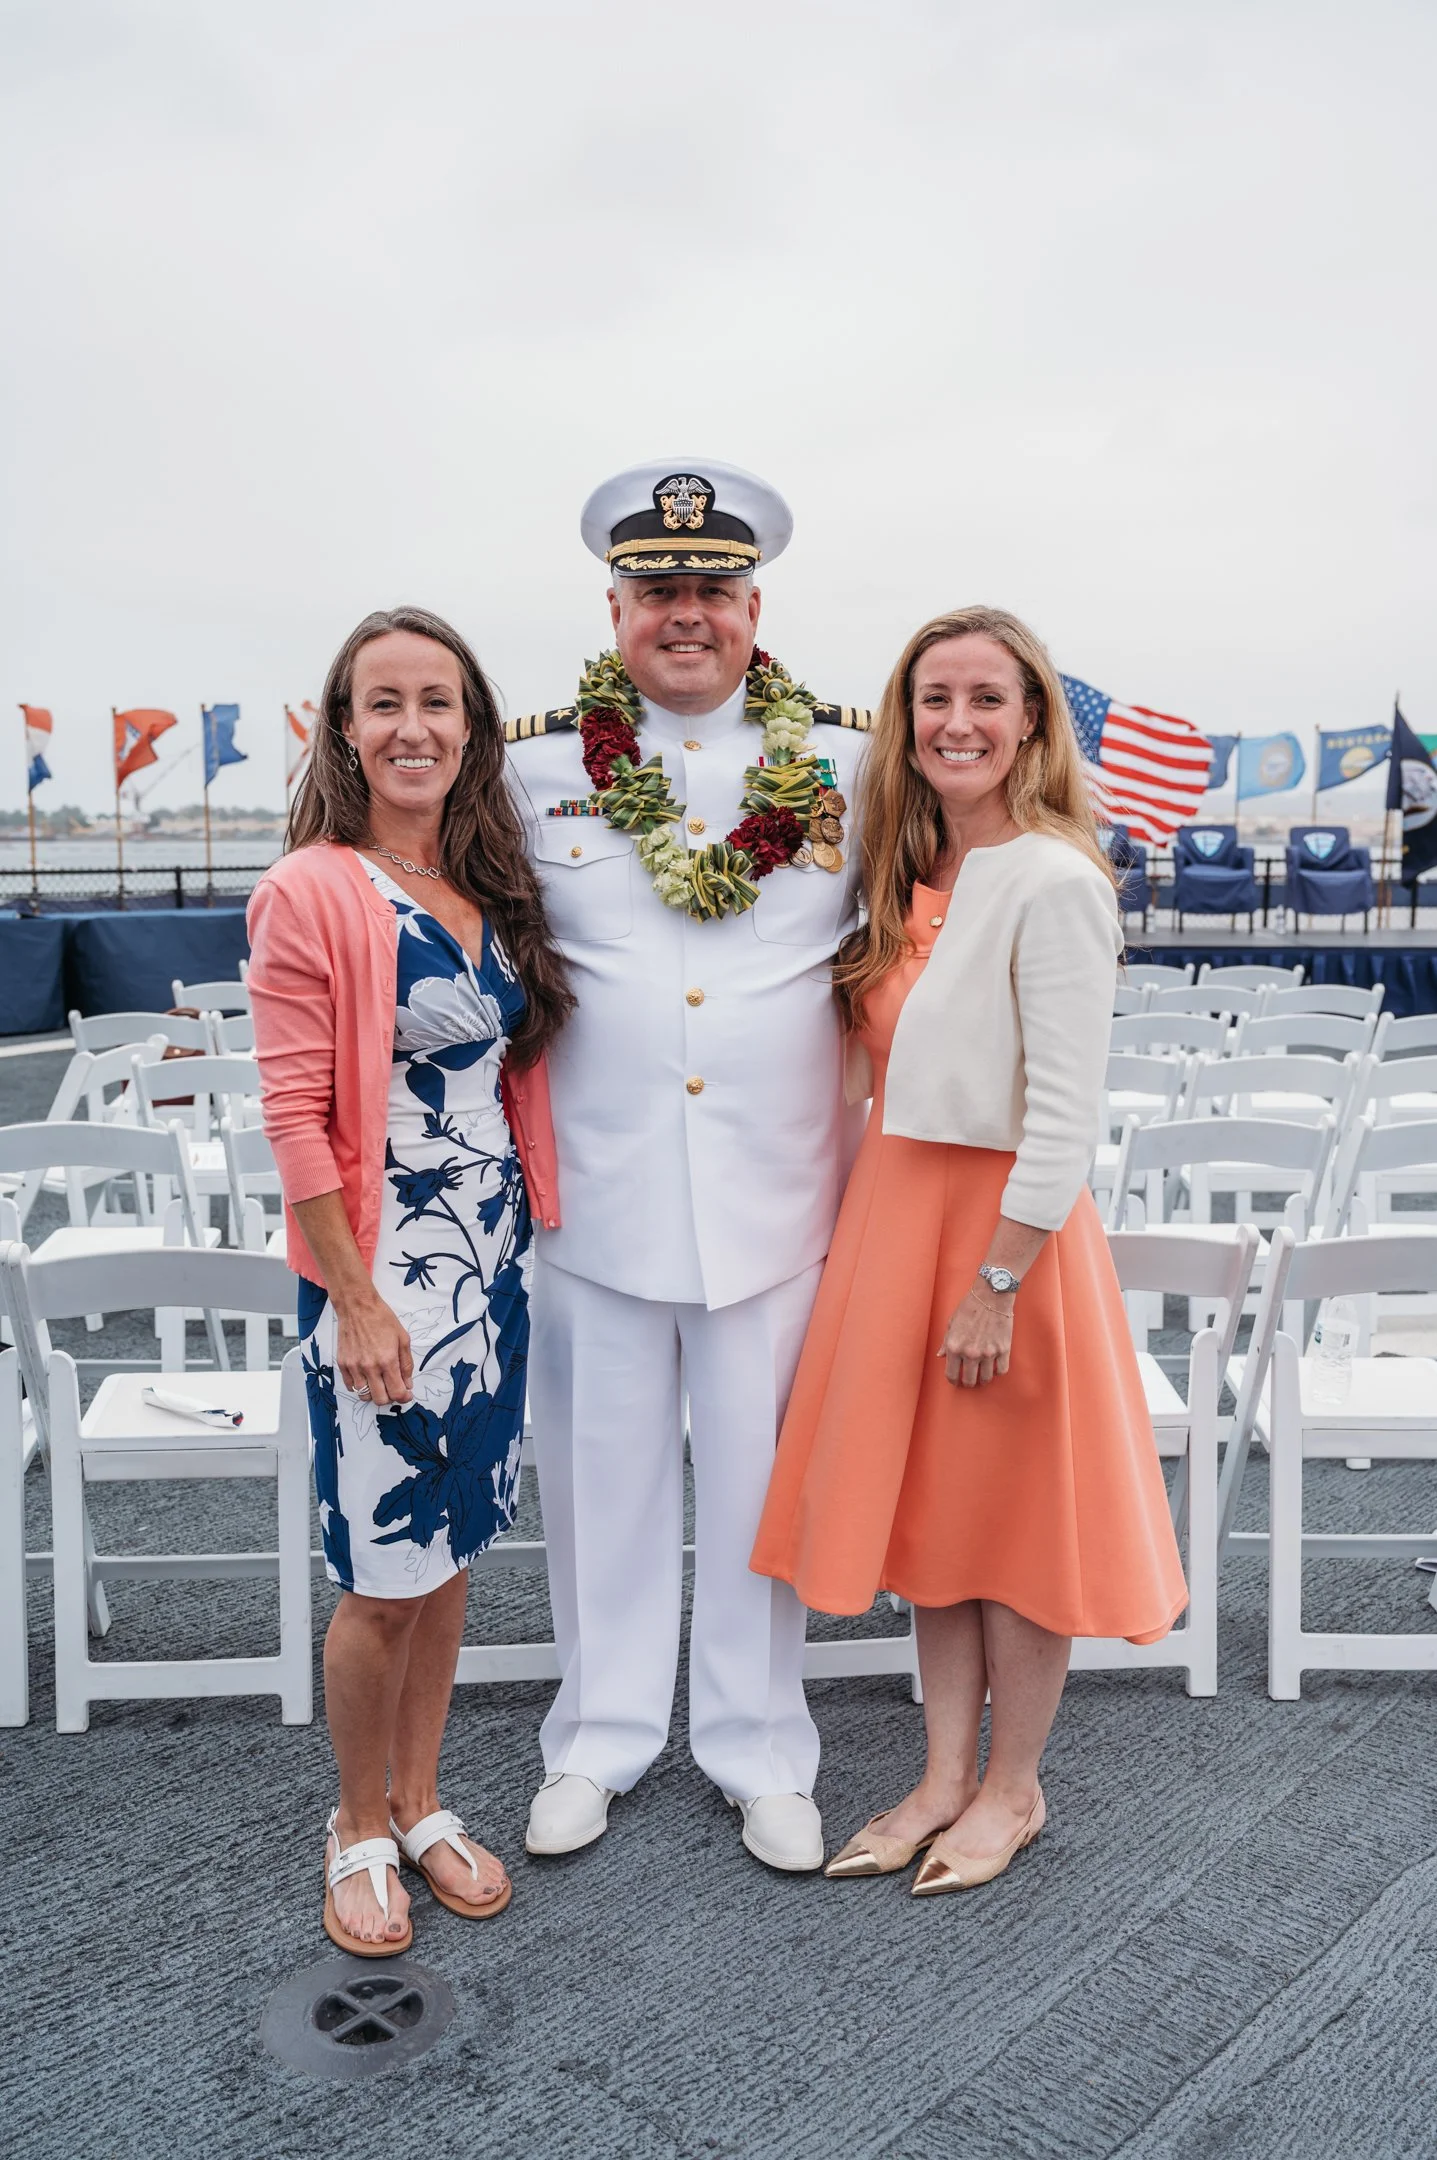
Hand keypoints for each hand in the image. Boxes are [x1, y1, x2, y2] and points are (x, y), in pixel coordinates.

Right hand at [333, 1289, 412, 1407]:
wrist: (357, 1307)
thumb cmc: (382, 1319)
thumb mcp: (403, 1339)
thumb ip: (406, 1364)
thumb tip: (408, 1384)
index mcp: (387, 1361)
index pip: (397, 1392)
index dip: (404, 1397)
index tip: (406, 1394)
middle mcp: (370, 1367)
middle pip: (380, 1399)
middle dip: (390, 1397)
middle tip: (393, 1388)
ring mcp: (354, 1367)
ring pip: (363, 1395)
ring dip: (373, 1393)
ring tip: (379, 1382)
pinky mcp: (343, 1364)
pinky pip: (350, 1386)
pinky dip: (359, 1386)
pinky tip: (366, 1376)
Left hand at [938, 1287, 1013, 1388]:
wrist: (992, 1296)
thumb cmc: (969, 1307)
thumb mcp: (952, 1323)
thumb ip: (946, 1342)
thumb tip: (940, 1356)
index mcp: (954, 1346)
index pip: (951, 1374)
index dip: (953, 1380)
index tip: (956, 1381)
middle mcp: (970, 1353)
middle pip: (969, 1380)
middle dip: (968, 1383)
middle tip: (970, 1380)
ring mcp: (988, 1353)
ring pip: (986, 1378)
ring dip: (983, 1379)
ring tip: (982, 1376)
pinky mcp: (1003, 1350)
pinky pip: (1001, 1370)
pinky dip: (998, 1371)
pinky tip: (994, 1367)